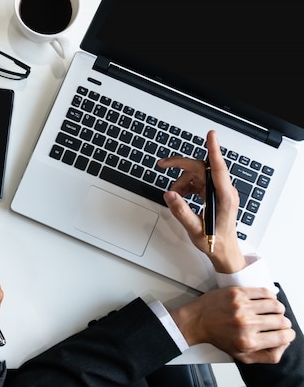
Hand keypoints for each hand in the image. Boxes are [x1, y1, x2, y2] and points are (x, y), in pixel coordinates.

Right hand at [158, 130, 244, 272]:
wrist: (224, 251)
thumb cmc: (214, 242)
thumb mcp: (195, 229)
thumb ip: (182, 212)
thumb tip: (170, 195)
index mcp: (223, 197)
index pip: (218, 168)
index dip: (214, 150)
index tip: (211, 135)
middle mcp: (224, 191)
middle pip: (202, 168)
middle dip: (181, 166)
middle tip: (162, 164)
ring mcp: (220, 191)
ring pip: (198, 174)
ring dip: (182, 181)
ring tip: (174, 196)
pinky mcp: (216, 193)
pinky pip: (199, 181)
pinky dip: (187, 186)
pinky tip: (181, 196)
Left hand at [171, 287, 294, 363]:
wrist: (197, 321)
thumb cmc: (218, 336)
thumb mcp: (242, 356)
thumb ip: (267, 355)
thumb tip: (284, 343)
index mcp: (248, 342)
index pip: (283, 338)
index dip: (288, 335)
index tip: (285, 333)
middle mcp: (246, 324)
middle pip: (282, 321)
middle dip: (284, 323)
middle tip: (278, 322)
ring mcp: (241, 307)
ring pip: (276, 305)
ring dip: (278, 309)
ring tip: (273, 311)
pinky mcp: (237, 293)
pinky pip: (264, 291)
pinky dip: (270, 296)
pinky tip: (266, 300)